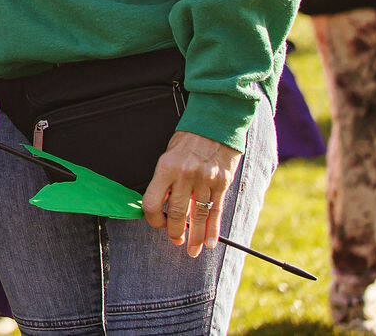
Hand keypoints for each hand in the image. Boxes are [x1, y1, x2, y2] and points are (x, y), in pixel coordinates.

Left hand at [141, 129, 243, 257]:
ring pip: (198, 216)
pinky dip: (213, 229)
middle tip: (175, 240)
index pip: (153, 202)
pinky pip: (216, 211)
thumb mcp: (169, 156)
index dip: (153, 218)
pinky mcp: (222, 184)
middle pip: (177, 213)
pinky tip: (210, 242)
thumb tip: (163, 208)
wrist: (215, 126)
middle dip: (175, 232)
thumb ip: (166, 182)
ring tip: (192, 250)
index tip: (157, 223)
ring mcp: (205, 181)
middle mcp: (185, 176)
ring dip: (195, 237)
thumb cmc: (188, 141)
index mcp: (166, 168)